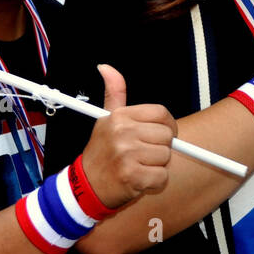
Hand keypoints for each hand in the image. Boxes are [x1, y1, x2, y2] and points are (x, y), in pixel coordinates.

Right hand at [79, 64, 176, 209]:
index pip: (161, 113)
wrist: (87, 186)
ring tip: (137, 165)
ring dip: (156, 165)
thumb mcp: (105, 119)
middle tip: (141, 153)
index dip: (166, 125)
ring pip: (166, 156)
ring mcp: (128, 155)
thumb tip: (106, 67)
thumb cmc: (101, 152)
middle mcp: (122, 133)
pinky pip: (162, 176)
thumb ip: (114, 92)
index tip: (157, 134)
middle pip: (167, 136)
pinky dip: (155, 182)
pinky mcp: (133, 177)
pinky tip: (139, 179)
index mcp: (119, 116)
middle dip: (159, 147)